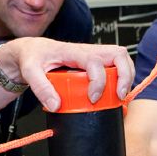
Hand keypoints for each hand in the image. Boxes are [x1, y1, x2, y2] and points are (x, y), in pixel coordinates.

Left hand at [0, 39, 133, 111]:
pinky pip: (115, 65)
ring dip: (126, 76)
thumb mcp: (30, 72)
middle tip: (118, 96)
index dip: (98, 80)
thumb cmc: (32, 57)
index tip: (92, 98)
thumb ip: (41, 88)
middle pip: (118, 54)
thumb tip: (56, 105)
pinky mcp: (95, 62)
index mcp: (73, 51)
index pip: (94, 60)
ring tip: (119, 96)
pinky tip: (115, 94)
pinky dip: (121, 78)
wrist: (31, 50)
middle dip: (124, 75)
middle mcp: (87, 50)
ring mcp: (93, 55)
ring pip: (121, 58)